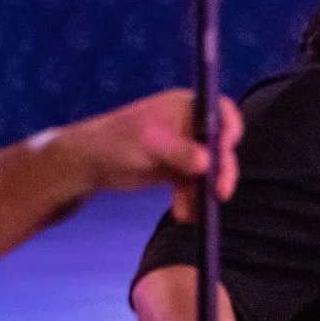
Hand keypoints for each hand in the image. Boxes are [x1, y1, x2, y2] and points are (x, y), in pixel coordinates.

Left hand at [54, 90, 241, 222]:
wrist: (89, 164)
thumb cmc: (115, 142)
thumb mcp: (149, 144)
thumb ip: (180, 152)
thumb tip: (208, 163)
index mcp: (184, 107)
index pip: (220, 111)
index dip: (230, 128)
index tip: (227, 149)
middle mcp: (189, 125)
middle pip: (220, 146)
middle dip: (221, 171)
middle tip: (219, 192)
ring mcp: (186, 148)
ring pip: (210, 170)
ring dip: (203, 192)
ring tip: (189, 212)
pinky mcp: (179, 169)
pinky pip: (195, 185)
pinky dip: (191, 199)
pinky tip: (183, 213)